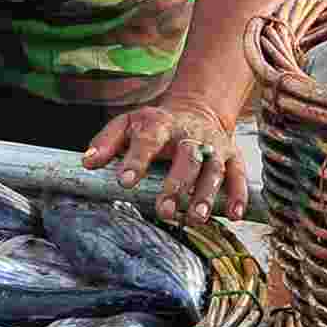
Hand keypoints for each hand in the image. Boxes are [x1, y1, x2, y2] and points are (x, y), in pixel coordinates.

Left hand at [83, 97, 245, 224]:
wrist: (198, 109)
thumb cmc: (154, 125)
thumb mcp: (127, 124)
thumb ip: (107, 142)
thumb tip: (87, 163)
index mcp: (160, 125)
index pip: (148, 139)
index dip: (137, 160)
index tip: (125, 182)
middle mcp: (190, 135)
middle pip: (187, 157)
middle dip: (177, 185)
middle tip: (165, 211)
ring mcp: (214, 146)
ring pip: (214, 169)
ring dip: (207, 194)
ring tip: (196, 218)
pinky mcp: (233, 157)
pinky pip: (239, 175)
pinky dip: (239, 194)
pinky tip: (234, 214)